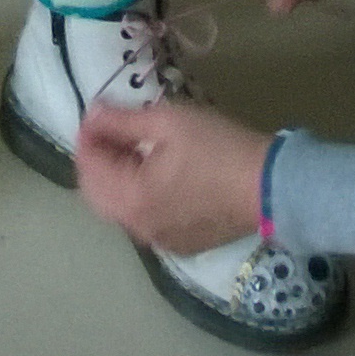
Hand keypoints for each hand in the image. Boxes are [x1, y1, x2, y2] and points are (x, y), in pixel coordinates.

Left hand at [76, 97, 270, 252]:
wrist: (267, 186)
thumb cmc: (216, 147)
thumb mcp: (168, 122)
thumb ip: (123, 121)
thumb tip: (93, 113)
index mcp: (131, 200)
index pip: (89, 170)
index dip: (87, 136)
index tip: (96, 111)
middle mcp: (138, 229)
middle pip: (97, 195)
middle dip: (96, 160)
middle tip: (110, 127)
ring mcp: (159, 241)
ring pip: (119, 209)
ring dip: (115, 178)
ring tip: (130, 145)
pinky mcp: (178, 244)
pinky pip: (142, 220)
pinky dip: (136, 196)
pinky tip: (153, 173)